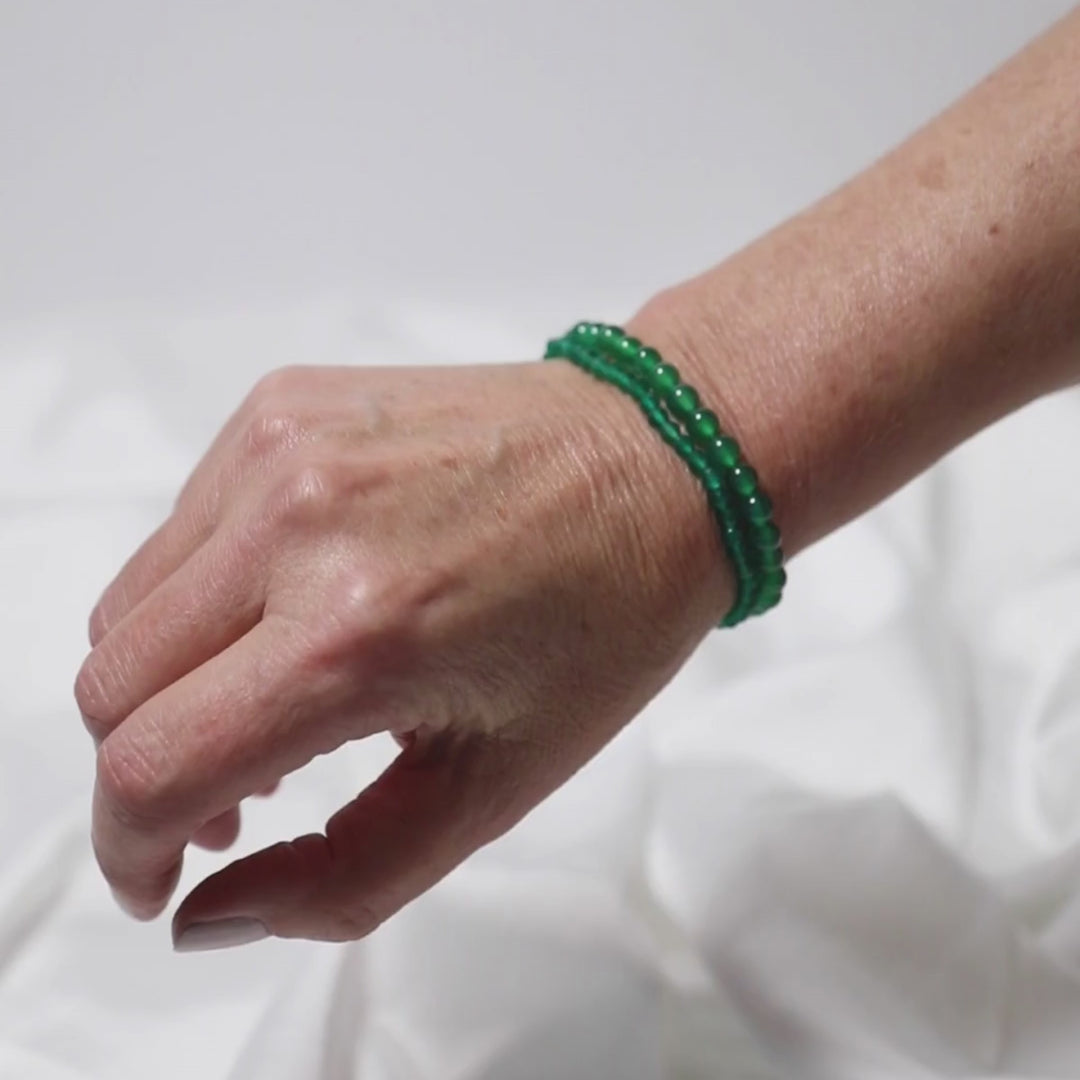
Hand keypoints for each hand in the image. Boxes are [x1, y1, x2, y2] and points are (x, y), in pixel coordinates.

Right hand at [75, 359, 727, 946]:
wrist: (659, 456)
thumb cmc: (607, 614)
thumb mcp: (495, 785)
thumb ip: (344, 876)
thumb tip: (209, 910)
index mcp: (359, 631)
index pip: (152, 767)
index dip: (134, 851)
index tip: (162, 875)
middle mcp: (298, 521)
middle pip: (113, 686)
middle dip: (151, 770)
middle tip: (239, 795)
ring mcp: (281, 444)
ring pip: (131, 607)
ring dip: (174, 681)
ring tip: (275, 700)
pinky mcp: (282, 402)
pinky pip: (183, 530)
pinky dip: (207, 595)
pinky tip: (294, 605)